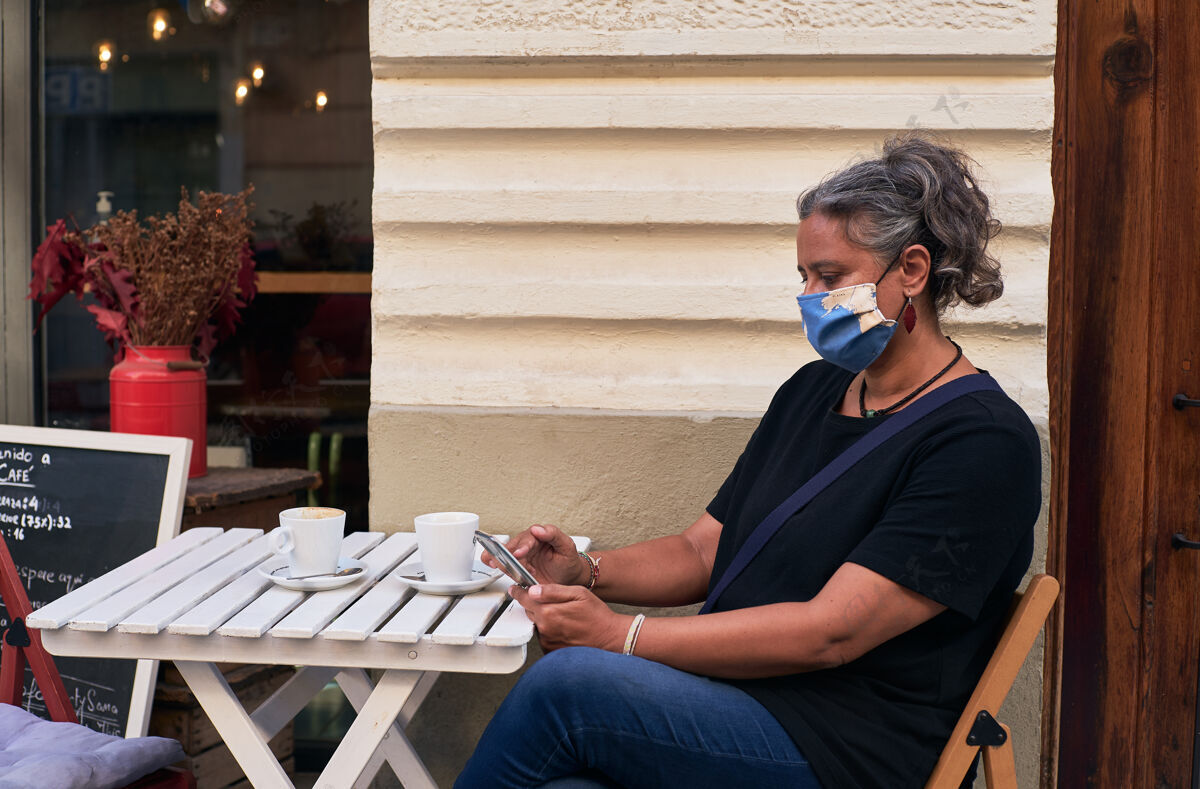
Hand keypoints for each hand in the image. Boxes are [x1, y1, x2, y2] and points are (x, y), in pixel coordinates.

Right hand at [482, 523, 588, 586]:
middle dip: (504, 553)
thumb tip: (538, 529)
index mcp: (538, 536)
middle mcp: (527, 545)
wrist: (568, 576)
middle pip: (512, 546)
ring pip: (505, 556)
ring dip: (499, 559)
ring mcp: (521, 557)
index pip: (528, 539)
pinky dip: (500, 567)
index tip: (518, 554)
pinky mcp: (518, 568)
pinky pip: (506, 567)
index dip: (522, 546)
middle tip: (499, 560)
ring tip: (494, 564)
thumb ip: (554, 535)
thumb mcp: (566, 546)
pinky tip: (496, 568)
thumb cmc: (567, 559)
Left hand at [509, 583, 629, 652]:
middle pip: (530, 612)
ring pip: (537, 624)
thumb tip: (533, 590)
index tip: (515, 589)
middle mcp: (545, 629)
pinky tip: (565, 629)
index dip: (519, 592)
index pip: (524, 599)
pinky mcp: (551, 651)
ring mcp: (547, 642)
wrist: (610, 638)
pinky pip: (544, 637)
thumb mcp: (578, 594)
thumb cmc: (597, 616)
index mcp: (549, 612)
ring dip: (544, 619)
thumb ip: (553, 591)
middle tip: (555, 604)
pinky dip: (550, 632)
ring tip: (565, 618)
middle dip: (536, 605)